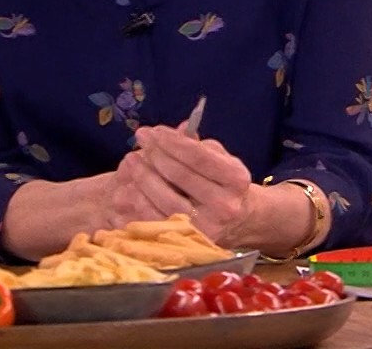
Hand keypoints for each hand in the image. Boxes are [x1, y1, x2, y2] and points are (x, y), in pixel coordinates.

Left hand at [124, 126, 257, 244]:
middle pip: (179, 175)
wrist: (240, 221)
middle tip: (140, 138)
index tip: (153, 131)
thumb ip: (196, 145)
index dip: (171, 141)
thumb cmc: (224, 183)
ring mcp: (207, 227)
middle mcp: (224, 205)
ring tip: (132, 160)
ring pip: (165, 199)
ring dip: (144, 177)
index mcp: (235, 180)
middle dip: (155, 153)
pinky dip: (140, 203)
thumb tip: (164, 133)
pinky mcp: (189, 241)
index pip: (197, 156)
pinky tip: (131, 187)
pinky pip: (157, 221)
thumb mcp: (220, 159)